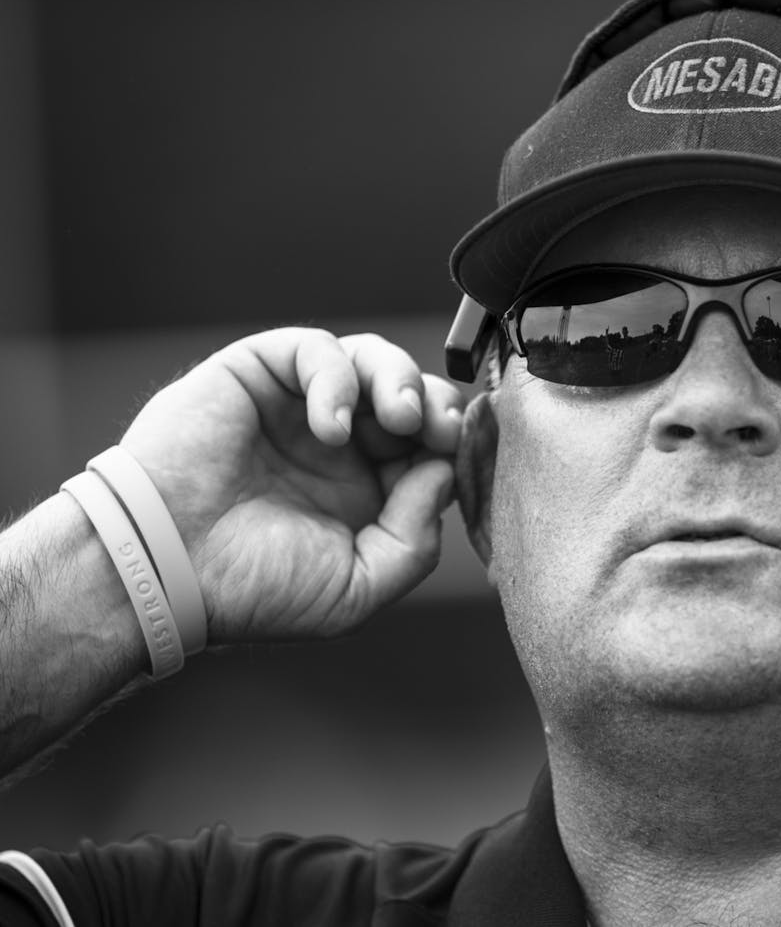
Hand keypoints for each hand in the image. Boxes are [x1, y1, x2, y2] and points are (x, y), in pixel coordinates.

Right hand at [117, 328, 462, 643]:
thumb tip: (444, 474)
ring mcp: (298, 406)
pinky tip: (333, 427)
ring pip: (371, 360)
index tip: (455, 455)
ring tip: (399, 418)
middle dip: (437, 404)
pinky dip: (336, 377)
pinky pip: (314, 349)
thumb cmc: (253, 589)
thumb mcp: (357, 588)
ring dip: (399, 379)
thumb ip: (414, 538)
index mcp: (367, 488)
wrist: (167, 572)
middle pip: (411, 393)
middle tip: (437, 428)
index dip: (453, 441)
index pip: (431, 444)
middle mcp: (339, 443)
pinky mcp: (257, 374)